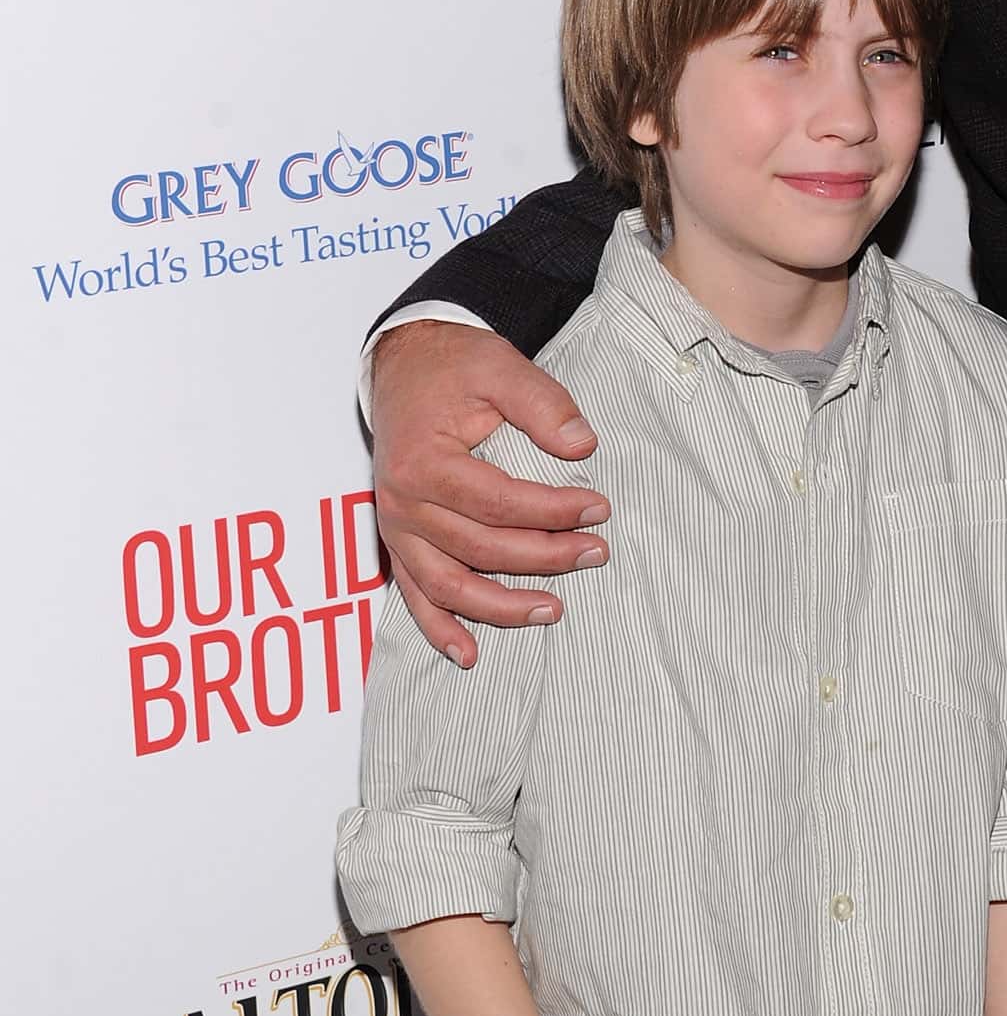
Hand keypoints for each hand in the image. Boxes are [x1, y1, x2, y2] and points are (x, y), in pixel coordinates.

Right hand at [371, 320, 609, 665]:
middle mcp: (404, 504)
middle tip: (597, 552)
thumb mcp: (499, 366)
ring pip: (450, 586)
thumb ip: (543, 403)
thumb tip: (584, 445)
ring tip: (555, 609)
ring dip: (501, 607)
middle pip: (481, 548)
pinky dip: (439, 628)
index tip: (600, 508)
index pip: (500, 503)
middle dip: (546, 556)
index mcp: (425, 463)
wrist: (402, 363)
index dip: (554, 511)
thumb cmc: (452, 366)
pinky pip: (415, 594)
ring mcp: (398, 528)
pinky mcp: (399, 540)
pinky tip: (470, 653)